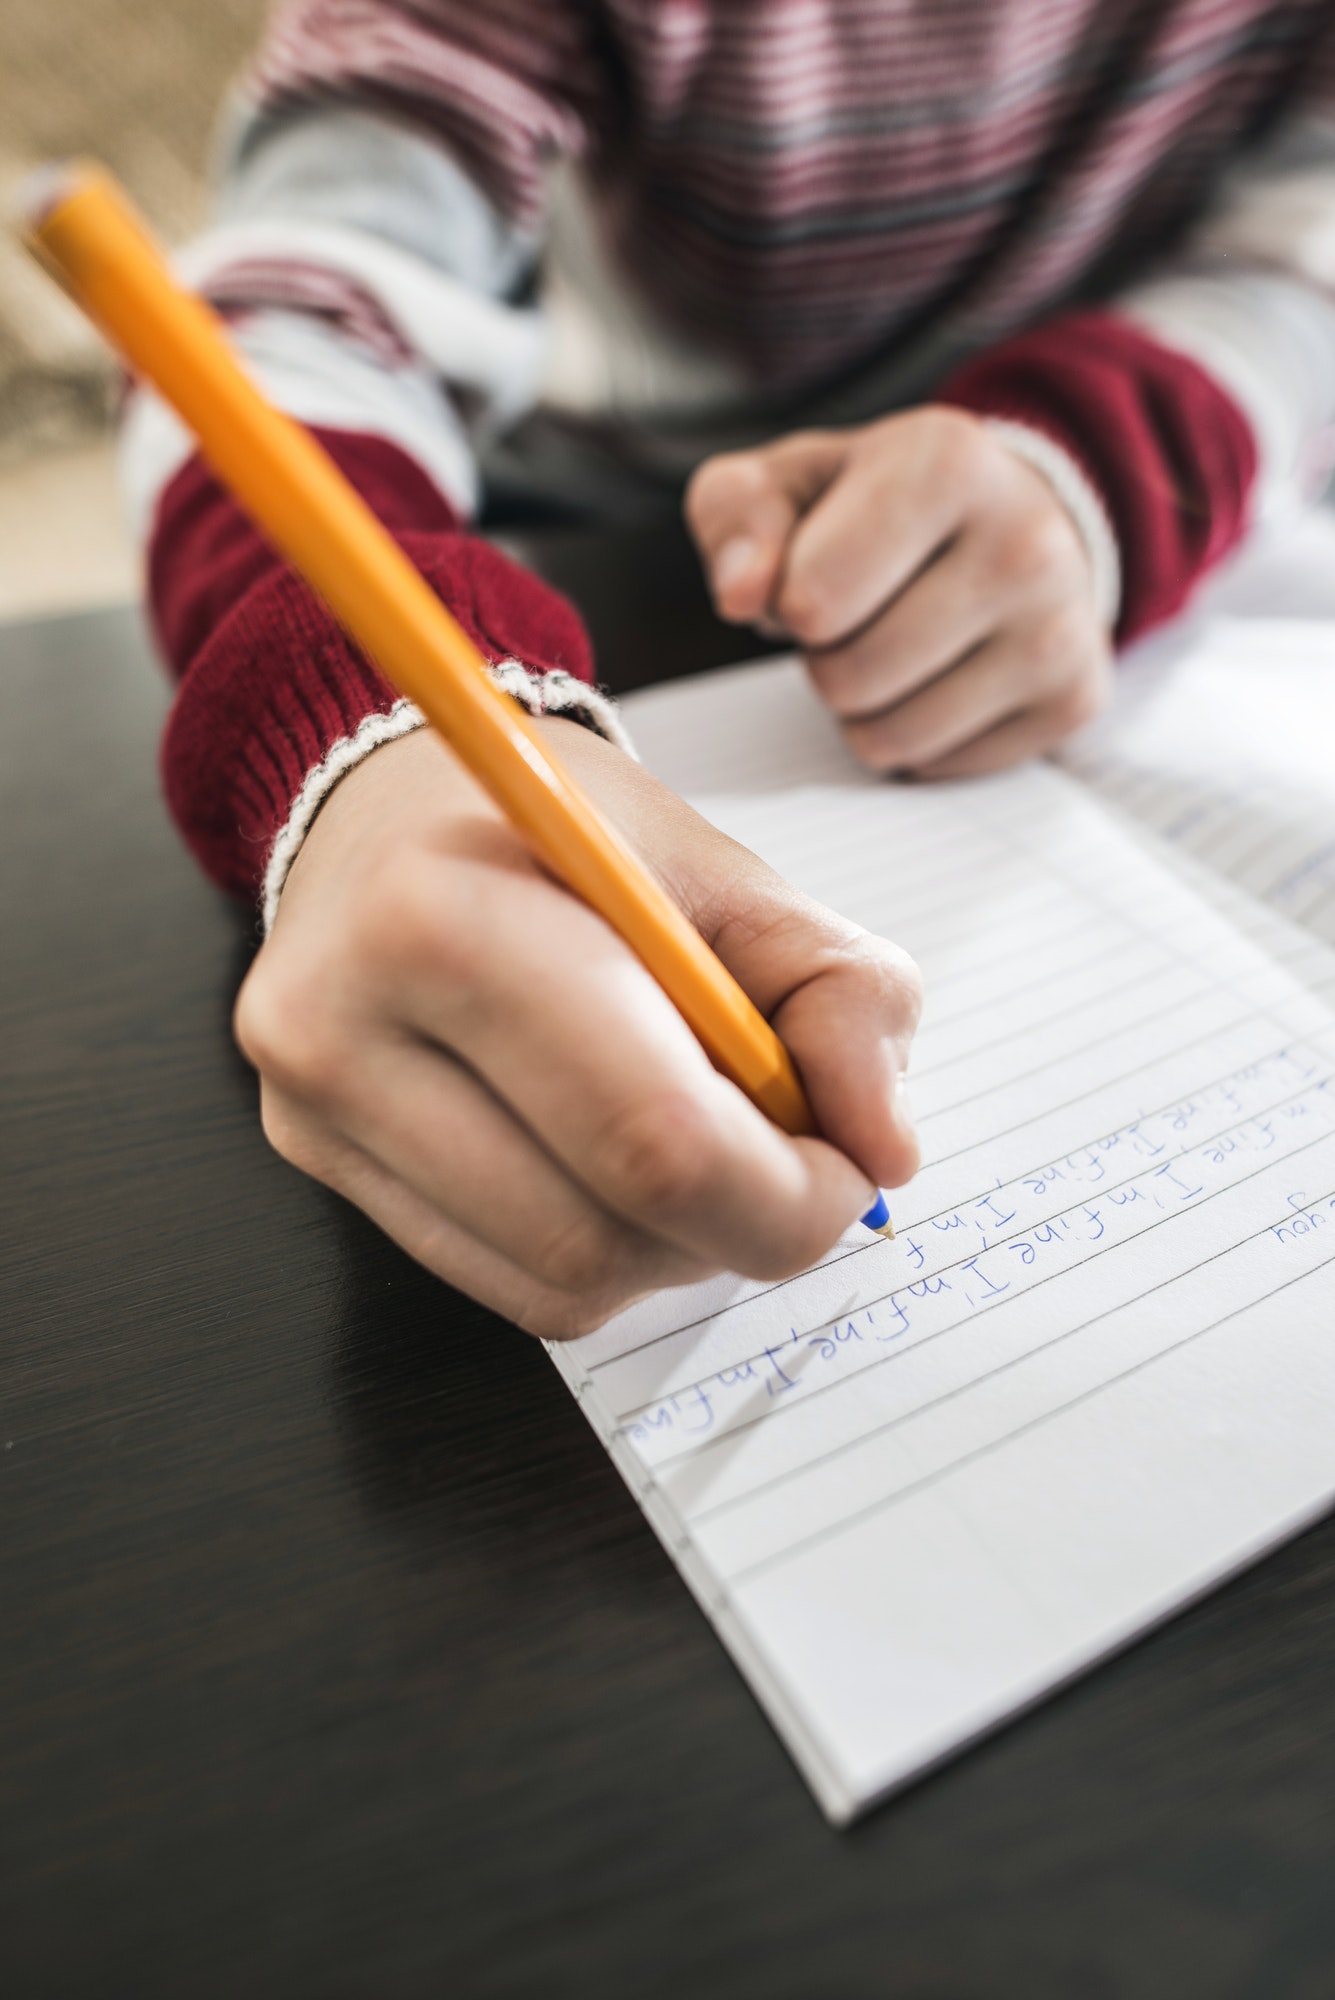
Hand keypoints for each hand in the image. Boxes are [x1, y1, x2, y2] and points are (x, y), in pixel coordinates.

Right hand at [234, 721, 921, 1337]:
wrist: (395, 809)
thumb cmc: (570, 838)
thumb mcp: (732, 873)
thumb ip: (842, 996)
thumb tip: (882, 1148)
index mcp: (442, 916)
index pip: (651, 1136)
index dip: (786, 1193)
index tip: (847, 1169)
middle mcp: (342, 1027)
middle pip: (603, 1234)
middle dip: (740, 1227)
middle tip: (792, 1165)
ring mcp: (313, 1112)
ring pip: (562, 1285)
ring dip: (673, 1247)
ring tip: (692, 1145)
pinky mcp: (318, 1165)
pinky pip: (513, 1291)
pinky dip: (605, 1254)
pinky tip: (614, 1167)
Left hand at [687, 406, 1111, 777]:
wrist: (1013, 517)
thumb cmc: (879, 504)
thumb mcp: (788, 482)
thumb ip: (735, 517)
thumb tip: (741, 594)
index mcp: (947, 461)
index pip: (810, 601)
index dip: (787, 601)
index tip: (819, 567)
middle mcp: (1025, 540)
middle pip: (846, 678)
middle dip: (825, 658)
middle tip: (858, 615)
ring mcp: (1061, 628)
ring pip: (889, 737)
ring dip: (863, 708)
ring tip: (893, 645)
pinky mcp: (1074, 700)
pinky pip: (937, 768)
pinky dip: (917, 738)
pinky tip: (941, 676)